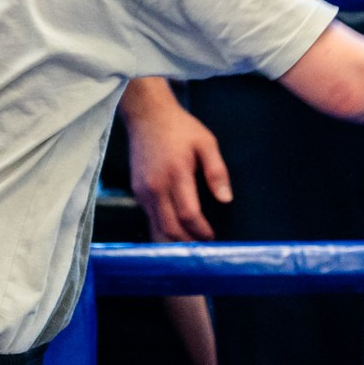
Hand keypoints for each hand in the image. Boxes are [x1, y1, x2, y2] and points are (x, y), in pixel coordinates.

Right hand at [124, 89, 230, 242]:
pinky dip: (163, 229)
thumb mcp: (206, 143)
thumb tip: (226, 200)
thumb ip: (217, 172)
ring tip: (191, 246)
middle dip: (188, 243)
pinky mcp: (137, 191)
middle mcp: (156, 187)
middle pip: (170, 228)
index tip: (213, 238)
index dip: (201, 231)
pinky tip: (176, 232)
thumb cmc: (181, 128)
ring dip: (174, 241)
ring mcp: (143, 191)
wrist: (147, 116)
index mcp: (176, 175)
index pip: (188, 214)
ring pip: (157, 227)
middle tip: (203, 249)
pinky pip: (150, 218)